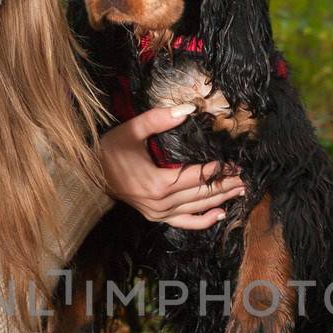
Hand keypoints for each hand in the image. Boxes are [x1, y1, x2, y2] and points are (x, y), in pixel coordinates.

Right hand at [98, 104, 245, 229]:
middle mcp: (161, 203)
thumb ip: (159, 119)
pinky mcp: (156, 218)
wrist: (86, 176)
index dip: (217, 170)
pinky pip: (184, 223)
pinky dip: (203, 221)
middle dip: (225, 185)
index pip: (196, 176)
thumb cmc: (106, 151)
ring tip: (240, 191)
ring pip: (197, 208)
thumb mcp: (130, 130)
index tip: (235, 162)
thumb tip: (187, 109)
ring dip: (220, 200)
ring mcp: (159, 213)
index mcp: (157, 183)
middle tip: (246, 177)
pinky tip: (220, 214)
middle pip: (201, 193)